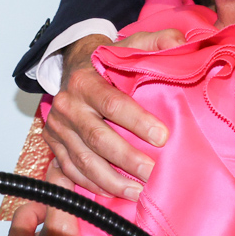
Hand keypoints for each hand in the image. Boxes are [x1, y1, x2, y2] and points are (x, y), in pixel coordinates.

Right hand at [43, 29, 184, 199]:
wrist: (72, 64)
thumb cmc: (106, 60)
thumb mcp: (130, 44)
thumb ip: (156, 42)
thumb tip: (180, 43)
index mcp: (85, 80)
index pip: (112, 104)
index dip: (137, 121)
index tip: (162, 136)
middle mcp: (67, 105)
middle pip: (97, 138)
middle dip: (126, 159)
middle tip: (152, 172)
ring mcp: (57, 127)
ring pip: (83, 160)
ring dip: (110, 180)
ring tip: (137, 191)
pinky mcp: (53, 143)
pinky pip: (70, 171)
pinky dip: (91, 185)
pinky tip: (114, 193)